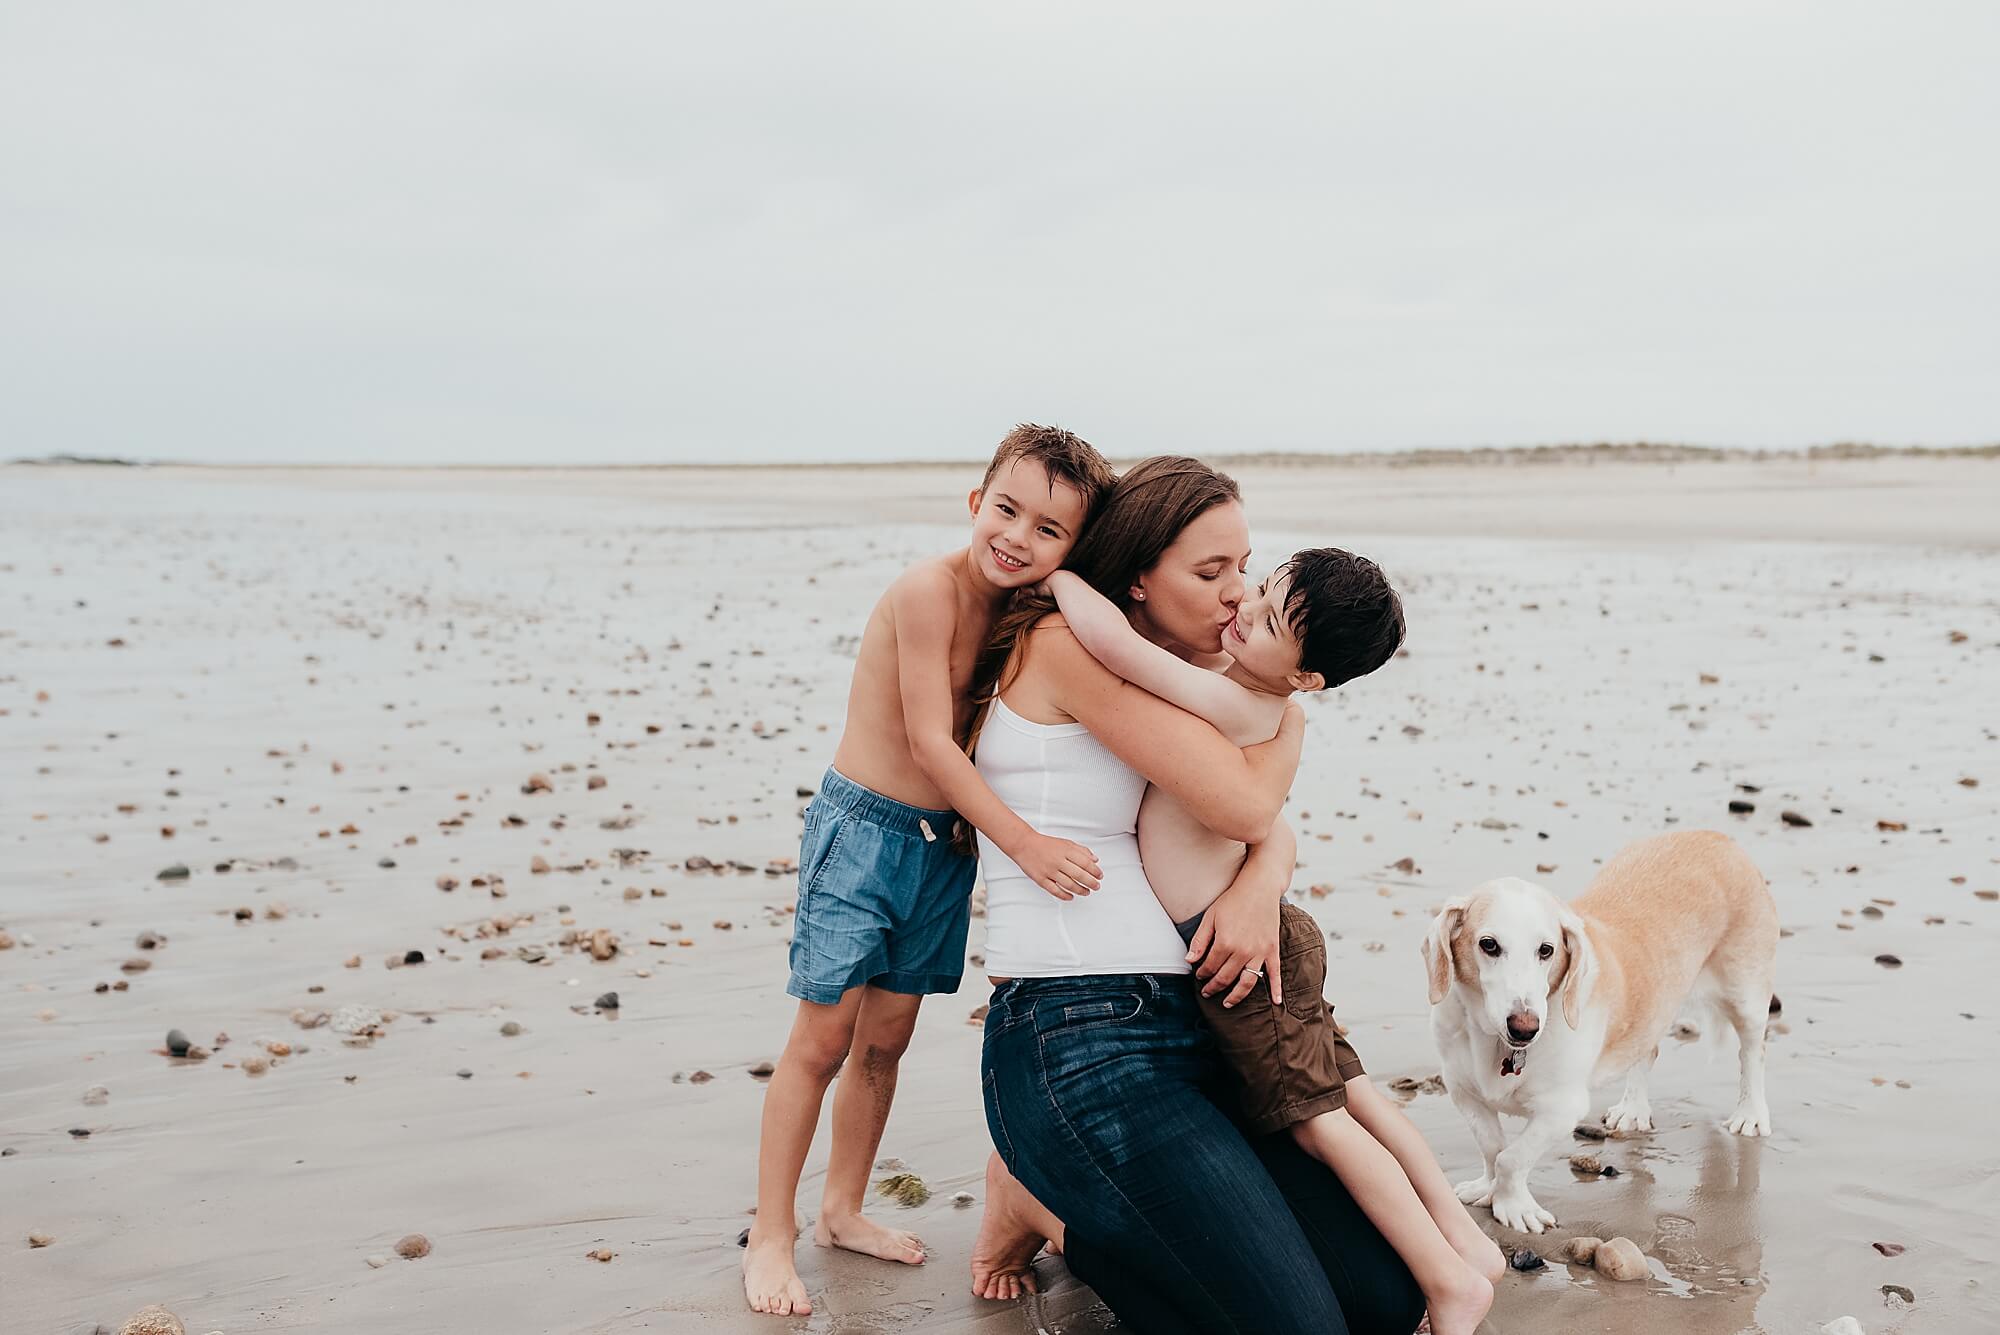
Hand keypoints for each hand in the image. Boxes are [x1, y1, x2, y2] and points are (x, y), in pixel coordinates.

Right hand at [1013, 832, 1101, 900]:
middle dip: (1091, 882)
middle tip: (1097, 886)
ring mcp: (1049, 871)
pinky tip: (1071, 897)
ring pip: (1068, 884)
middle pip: (1079, 875)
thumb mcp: (1065, 842)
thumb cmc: (1045, 844)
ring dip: (1080, 890)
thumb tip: (1095, 860)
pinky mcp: (1040, 879)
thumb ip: (1081, 850)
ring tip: (1087, 892)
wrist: (1024, 844)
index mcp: (1065, 850)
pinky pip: (1054, 890)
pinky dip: (1064, 895)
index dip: (1095, 871)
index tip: (1100, 876)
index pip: (1085, 862)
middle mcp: (1058, 861)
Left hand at [1185, 891, 1282, 1007]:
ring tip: (1227, 1003)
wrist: (1260, 888)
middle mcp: (1242, 951)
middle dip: (1214, 987)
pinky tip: (1275, 1002)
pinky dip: (1276, 989)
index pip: (1210, 967)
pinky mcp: (1272, 950)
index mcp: (1225, 943)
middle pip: (1226, 978)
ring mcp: (1259, 952)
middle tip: (1207, 992)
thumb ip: (1200, 940)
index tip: (1199, 976)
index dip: (1202, 974)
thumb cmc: (1233, 900)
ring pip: (1247, 983)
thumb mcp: (1210, 917)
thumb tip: (1189, 961)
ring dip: (1236, 996)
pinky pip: (1275, 974)